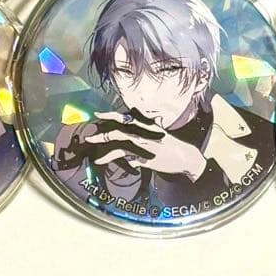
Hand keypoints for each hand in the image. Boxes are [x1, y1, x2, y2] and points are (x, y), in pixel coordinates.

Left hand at [85, 111, 208, 180]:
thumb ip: (144, 128)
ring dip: (106, 148)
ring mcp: (144, 146)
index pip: (126, 117)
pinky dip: (115, 160)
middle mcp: (144, 134)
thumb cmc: (171, 145)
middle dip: (103, 134)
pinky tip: (104, 162)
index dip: (111, 115)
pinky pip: (127, 159)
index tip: (97, 114)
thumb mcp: (157, 132)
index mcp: (146, 125)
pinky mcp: (146, 159)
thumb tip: (133, 120)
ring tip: (94, 153)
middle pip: (120, 130)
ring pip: (121, 144)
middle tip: (89, 138)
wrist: (186, 157)